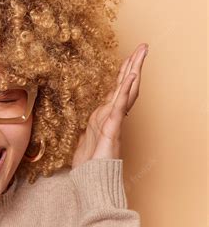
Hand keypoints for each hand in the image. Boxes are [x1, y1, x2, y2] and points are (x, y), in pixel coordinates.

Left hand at [71, 43, 148, 169]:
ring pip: (124, 91)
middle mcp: (110, 115)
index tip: (128, 58)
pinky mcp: (112, 127)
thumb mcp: (84, 142)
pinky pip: (119, 105)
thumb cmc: (88, 164)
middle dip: (132, 66)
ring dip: (132, 71)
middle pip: (124, 86)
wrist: (91, 178)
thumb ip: (88, 132)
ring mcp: (113, 120)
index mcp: (104, 116)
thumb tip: (86, 128)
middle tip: (142, 47)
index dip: (122, 74)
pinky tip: (131, 77)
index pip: (116, 90)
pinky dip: (125, 91)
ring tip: (140, 53)